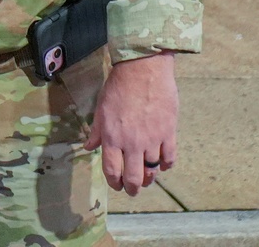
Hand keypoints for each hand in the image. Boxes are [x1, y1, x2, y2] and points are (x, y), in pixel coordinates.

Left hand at [84, 52, 177, 196]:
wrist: (143, 69)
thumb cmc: (118, 86)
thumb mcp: (101, 108)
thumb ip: (97, 131)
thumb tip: (88, 147)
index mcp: (113, 137)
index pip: (112, 170)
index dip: (114, 182)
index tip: (116, 185)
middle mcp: (132, 143)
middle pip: (134, 177)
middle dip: (132, 188)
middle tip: (132, 190)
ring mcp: (152, 139)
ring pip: (152, 170)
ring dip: (149, 178)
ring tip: (147, 179)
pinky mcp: (169, 132)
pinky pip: (170, 157)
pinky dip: (166, 165)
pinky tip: (163, 165)